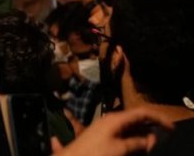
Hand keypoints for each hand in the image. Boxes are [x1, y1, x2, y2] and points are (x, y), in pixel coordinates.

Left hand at [52, 106, 172, 155]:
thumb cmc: (95, 153)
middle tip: (159, 140)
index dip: (157, 118)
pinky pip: (122, 133)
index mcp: (116, 119)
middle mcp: (111, 119)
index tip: (170, 127)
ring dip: (141, 136)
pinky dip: (132, 139)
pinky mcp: (102, 134)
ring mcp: (105, 126)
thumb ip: (137, 143)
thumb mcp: (120, 149)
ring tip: (149, 146)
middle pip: (135, 120)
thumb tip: (151, 139)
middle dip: (149, 128)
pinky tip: (136, 146)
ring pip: (129, 127)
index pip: (141, 112)